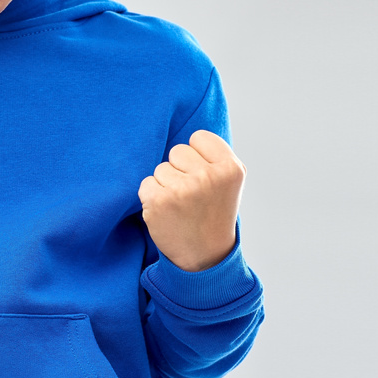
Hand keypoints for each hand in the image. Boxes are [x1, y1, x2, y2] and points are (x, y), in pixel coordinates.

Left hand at [138, 130, 245, 271]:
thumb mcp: (228, 181)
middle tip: (192, 196)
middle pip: (177, 151)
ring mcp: (183, 189)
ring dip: (166, 185)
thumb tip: (184, 120)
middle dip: (180, 170)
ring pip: (160, 168)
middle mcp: (209, 177)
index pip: (198, 138)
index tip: (205, 178)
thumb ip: (213, 155)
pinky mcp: (159, 201)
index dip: (197, 157)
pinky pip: (146, 183)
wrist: (205, 257)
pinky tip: (167, 213)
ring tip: (181, 207)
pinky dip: (152, 197)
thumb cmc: (213, 212)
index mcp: (231, 168)